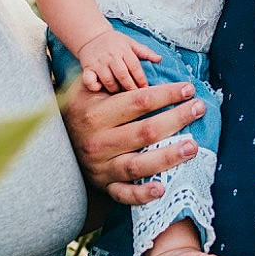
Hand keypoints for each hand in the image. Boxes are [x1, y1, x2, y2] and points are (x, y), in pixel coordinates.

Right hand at [61, 76, 203, 206]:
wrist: (55, 147)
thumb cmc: (80, 112)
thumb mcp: (84, 91)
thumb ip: (105, 77)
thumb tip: (134, 61)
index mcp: (95, 114)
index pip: (138, 101)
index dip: (166, 94)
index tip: (189, 88)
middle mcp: (99, 142)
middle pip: (145, 131)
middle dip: (176, 118)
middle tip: (199, 108)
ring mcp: (102, 167)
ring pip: (138, 164)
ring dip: (168, 156)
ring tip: (193, 146)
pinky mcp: (105, 186)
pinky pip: (124, 194)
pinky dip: (142, 194)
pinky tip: (162, 190)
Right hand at [77, 28, 164, 92]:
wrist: (92, 36)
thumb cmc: (114, 42)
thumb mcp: (130, 43)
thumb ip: (145, 52)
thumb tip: (159, 59)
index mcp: (123, 49)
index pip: (135, 66)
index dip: (141, 79)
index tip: (146, 89)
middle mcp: (111, 55)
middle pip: (122, 74)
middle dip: (130, 87)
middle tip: (135, 96)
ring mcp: (98, 62)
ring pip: (108, 80)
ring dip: (115, 89)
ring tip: (120, 94)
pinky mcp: (87, 67)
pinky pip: (89, 80)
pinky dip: (94, 86)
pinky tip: (100, 88)